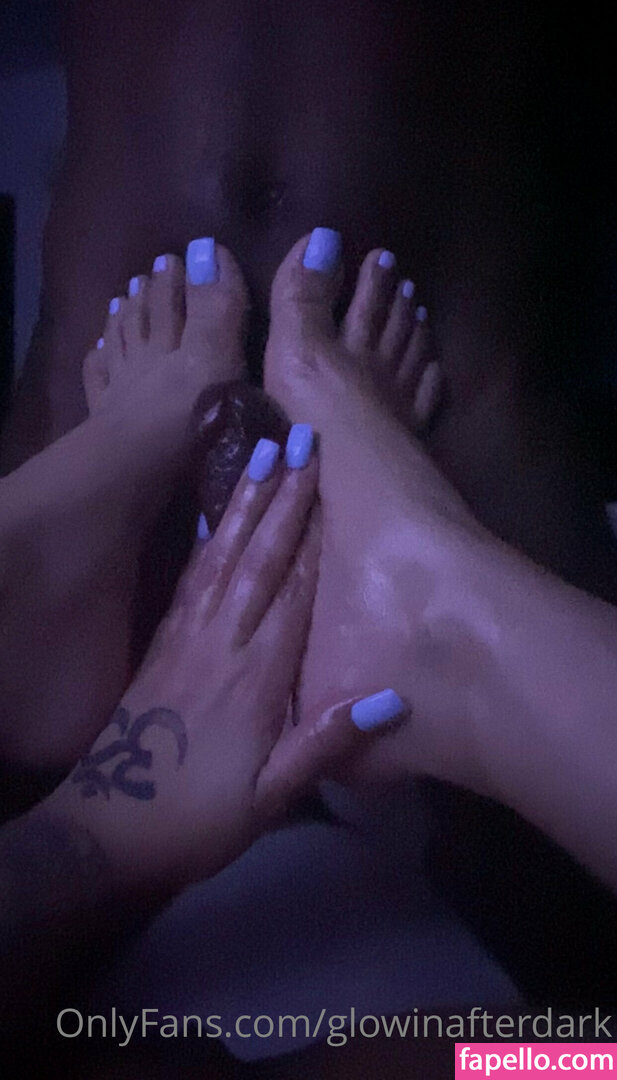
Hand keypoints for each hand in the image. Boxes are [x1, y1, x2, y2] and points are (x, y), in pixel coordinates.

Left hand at [47, 439, 323, 892]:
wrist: (108, 832)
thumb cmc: (200, 819)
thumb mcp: (270, 799)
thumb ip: (324, 744)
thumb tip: (393, 695)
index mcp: (254, 678)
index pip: (293, 593)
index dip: (316, 535)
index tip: (336, 483)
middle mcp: (220, 644)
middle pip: (257, 559)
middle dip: (283, 498)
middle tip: (301, 438)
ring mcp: (184, 638)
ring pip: (220, 557)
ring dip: (242, 503)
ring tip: (261, 453)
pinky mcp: (161, 643)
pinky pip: (187, 580)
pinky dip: (202, 539)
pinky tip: (209, 512)